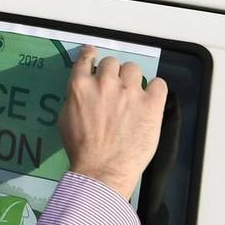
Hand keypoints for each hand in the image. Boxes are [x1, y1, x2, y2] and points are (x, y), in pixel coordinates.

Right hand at [58, 45, 167, 199]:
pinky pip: (158, 84)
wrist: (102, 170)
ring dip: (132, 79)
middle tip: (115, 89)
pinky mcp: (151, 103)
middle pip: (113, 62)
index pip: (86, 59)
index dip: (91, 55)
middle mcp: (105, 82)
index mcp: (81, 86)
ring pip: (134, 69)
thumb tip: (84, 90)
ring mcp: (130, 91)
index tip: (93, 54)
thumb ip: (75, 98)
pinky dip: (155, 90)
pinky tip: (151, 100)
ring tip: (133, 95)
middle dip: (113, 73)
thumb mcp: (66, 119)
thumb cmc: (81, 150)